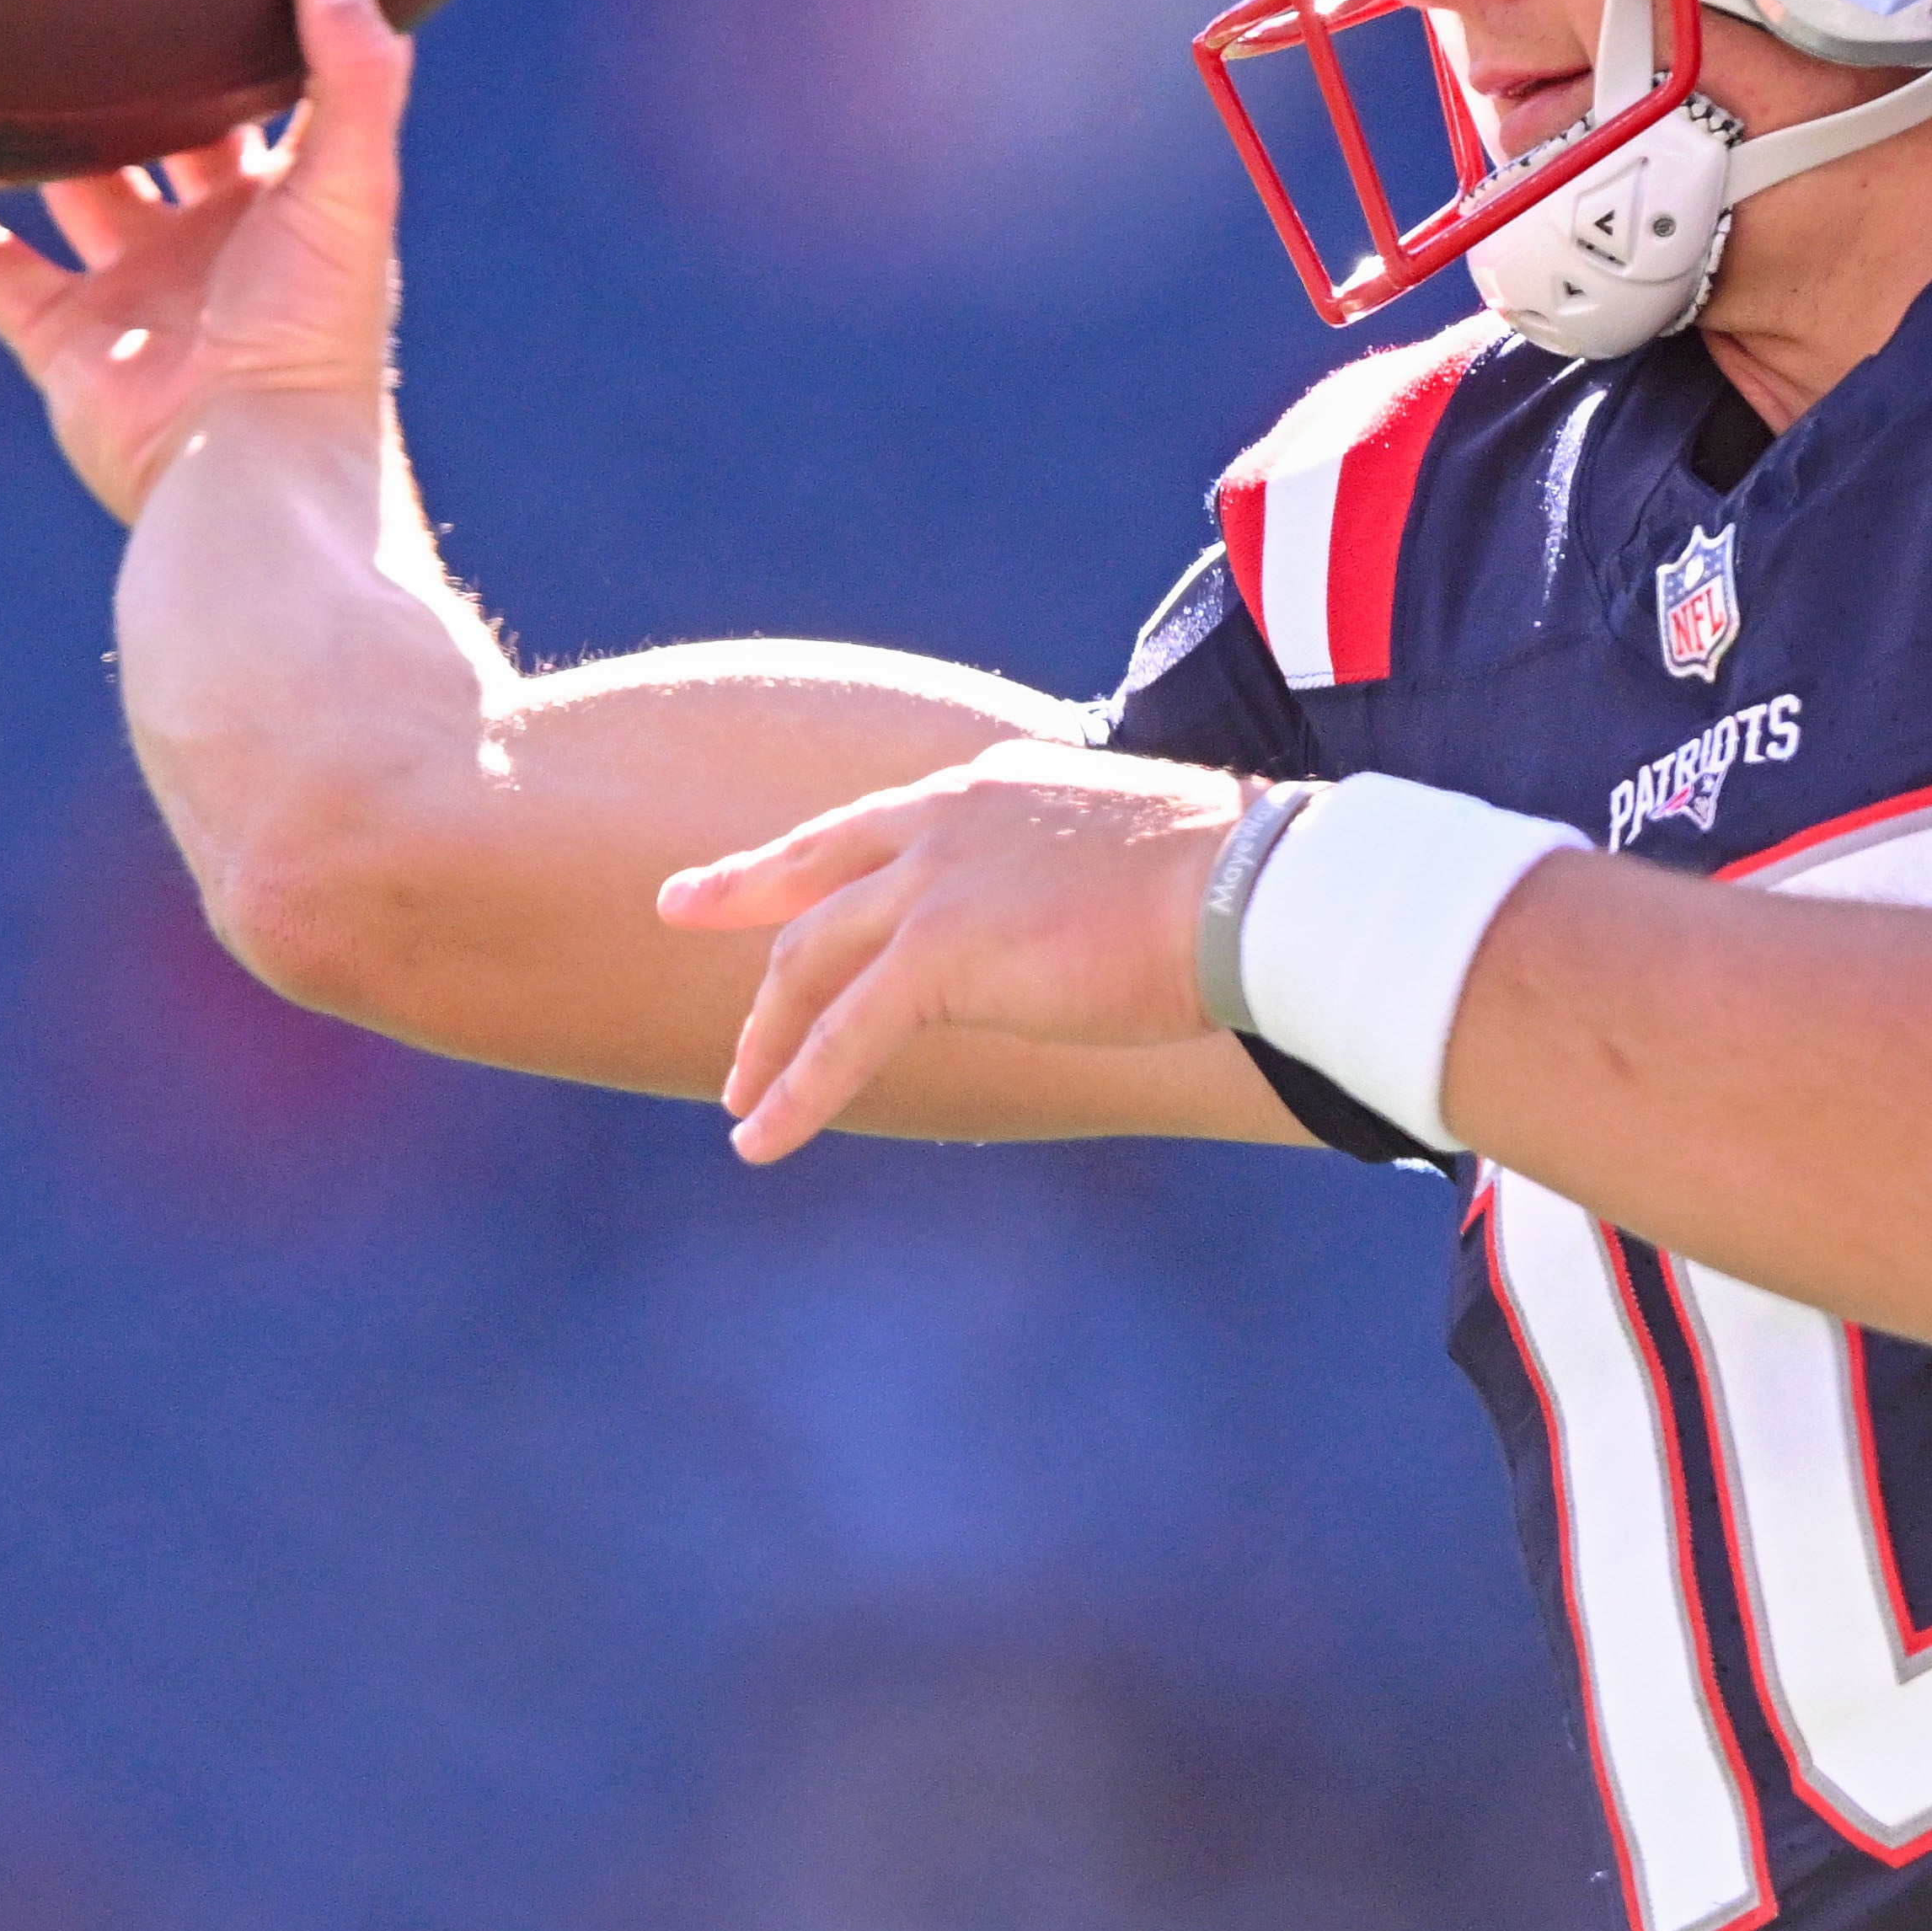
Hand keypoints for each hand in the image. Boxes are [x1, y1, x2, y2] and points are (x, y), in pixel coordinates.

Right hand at [0, 0, 415, 522]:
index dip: (232, 42)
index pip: (257, 106)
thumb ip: (352, 73)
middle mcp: (207, 246)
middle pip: (151, 142)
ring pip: (61, 195)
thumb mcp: (351, 183)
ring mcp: (130, 294)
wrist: (249, 459)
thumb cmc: (318, 328)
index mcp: (285, 209)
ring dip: (16, 138)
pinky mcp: (62, 340)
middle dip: (118, 82)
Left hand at [651, 744, 1248, 1158]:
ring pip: (811, 962)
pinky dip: (797, 1092)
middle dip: (740, 902)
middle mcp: (945, 822)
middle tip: (679, 911)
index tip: (755, 860)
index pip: (873, 824)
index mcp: (991, 789)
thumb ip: (1070, 882)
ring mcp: (935, 884)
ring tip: (740, 1098)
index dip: (804, 849)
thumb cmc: (1234, 880)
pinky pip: (842, 1037)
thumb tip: (1078, 928)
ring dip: (769, 1037)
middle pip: (815, 879)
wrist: (1253, 886)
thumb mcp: (1130, 857)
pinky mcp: (939, 955)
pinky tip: (761, 1141)